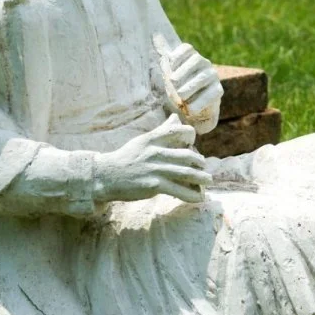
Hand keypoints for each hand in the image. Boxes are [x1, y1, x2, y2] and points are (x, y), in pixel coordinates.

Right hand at [93, 114, 211, 202]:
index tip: (192, 142)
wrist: (106, 176)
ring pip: (187, 173)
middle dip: (199, 162)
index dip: (190, 135)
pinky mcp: (154, 185)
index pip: (178, 130)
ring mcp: (155, 169)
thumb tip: (175, 117)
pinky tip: (198, 198)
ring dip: (201, 178)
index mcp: (153, 139)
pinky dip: (191, 195)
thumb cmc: (127, 158)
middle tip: (203, 166)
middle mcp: (156, 152)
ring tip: (208, 181)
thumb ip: (162, 131)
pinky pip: (179, 190)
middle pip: (187, 155)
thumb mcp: (143, 140)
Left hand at [161, 41, 222, 134]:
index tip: (169, 65)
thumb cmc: (178, 88)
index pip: (187, 48)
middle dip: (183, 71)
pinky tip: (189, 108)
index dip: (177, 55)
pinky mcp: (218, 91)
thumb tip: (155, 35)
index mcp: (191, 57)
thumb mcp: (169, 74)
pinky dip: (199, 102)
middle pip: (197, 59)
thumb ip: (164, 58)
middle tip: (173, 83)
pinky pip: (211, 94)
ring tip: (180, 96)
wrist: (192, 109)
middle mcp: (204, 64)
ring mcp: (213, 77)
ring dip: (190, 87)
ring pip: (204, 77)